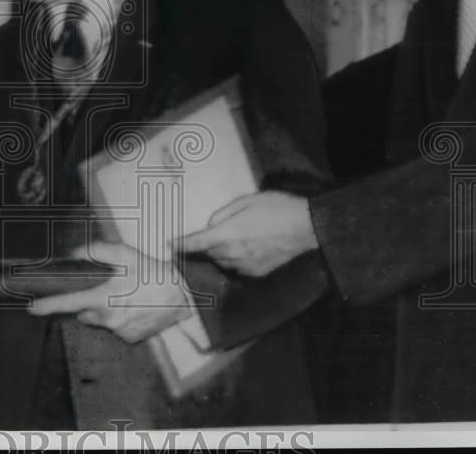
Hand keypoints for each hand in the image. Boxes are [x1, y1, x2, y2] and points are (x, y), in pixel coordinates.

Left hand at [28, 242, 192, 343]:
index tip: (31, 307)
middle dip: (88, 301)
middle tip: (106, 287)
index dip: (47, 305)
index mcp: (104, 298)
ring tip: (127, 294)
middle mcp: (108, 318)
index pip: (68, 303)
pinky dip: (121, 316)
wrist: (186, 300)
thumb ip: (98, 252)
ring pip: (101, 319)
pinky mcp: (131, 338)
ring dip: (105, 308)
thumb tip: (76, 253)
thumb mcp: (128, 255)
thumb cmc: (156, 275)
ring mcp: (120, 331)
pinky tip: (136, 305)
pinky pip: (117, 326)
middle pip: (85, 311)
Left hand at [174, 191, 317, 276]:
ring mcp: (245, 266)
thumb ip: (223, 214)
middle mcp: (232, 254)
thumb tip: (211, 225)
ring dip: (220, 254)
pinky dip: (235, 261)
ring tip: (231, 240)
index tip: (169, 246)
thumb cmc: (276, 208)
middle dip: (204, 246)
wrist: (306, 228)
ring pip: (222, 262)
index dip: (180, 245)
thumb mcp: (246, 202)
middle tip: (208, 236)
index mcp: (227, 234)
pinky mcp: (257, 273)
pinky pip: (238, 269)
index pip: (195, 243)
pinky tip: (245, 249)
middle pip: (208, 254)